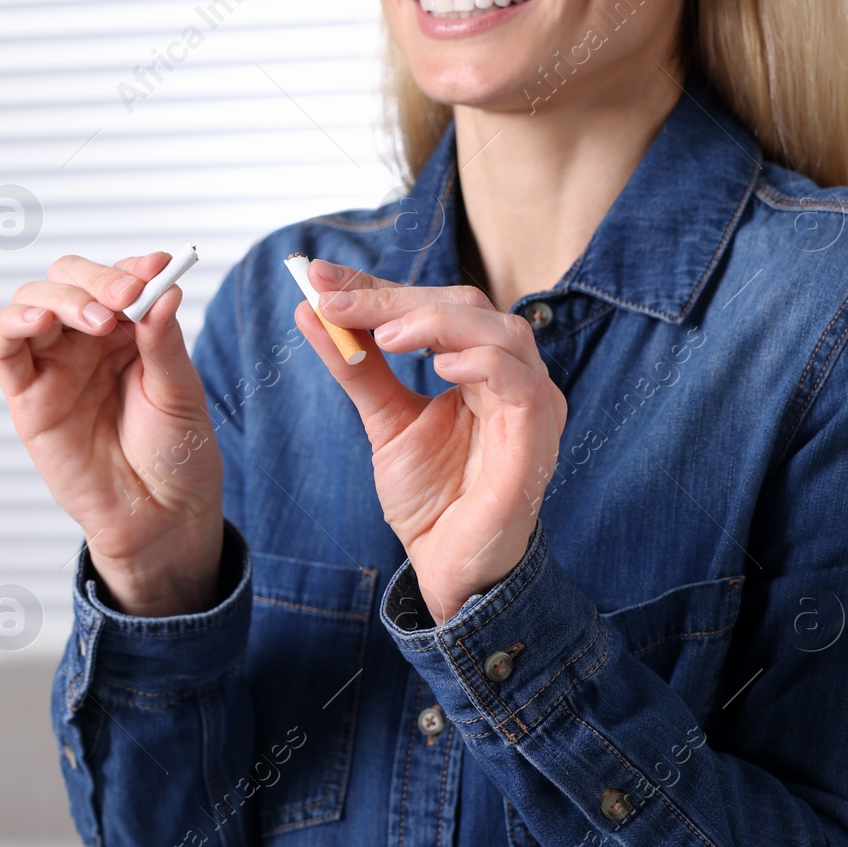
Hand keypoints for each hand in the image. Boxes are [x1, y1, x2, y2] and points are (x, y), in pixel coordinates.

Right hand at [0, 252, 223, 615]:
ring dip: (60, 296)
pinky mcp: (27, 396)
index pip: (118, 278)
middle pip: (69, 279)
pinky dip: (13, 323)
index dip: (133, 267)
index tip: (158, 266)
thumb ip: (164, 342)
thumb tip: (162, 291)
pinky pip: (4, 348)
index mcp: (130, 331)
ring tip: (97, 318)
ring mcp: (55, 365)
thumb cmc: (175, 456)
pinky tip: (39, 321)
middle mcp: (87, 341)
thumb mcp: (180, 392)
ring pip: (33, 302)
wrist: (160, 517)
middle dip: (96, 278)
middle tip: (126, 296)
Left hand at [295, 259, 565, 622]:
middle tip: (339, 303)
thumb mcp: (385, 421)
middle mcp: (513, 378)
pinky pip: (521, 385)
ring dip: (437, 323)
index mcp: (482, 367)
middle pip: (466, 307)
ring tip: (386, 335)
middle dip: (397, 298)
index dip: (378, 287)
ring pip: (500, 332)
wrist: (450, 569)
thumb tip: (312, 310)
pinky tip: (440, 367)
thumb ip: (357, 366)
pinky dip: (482, 364)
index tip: (320, 277)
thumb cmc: (433, 499)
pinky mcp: (535, 441)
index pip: (435, 305)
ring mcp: (530, 407)